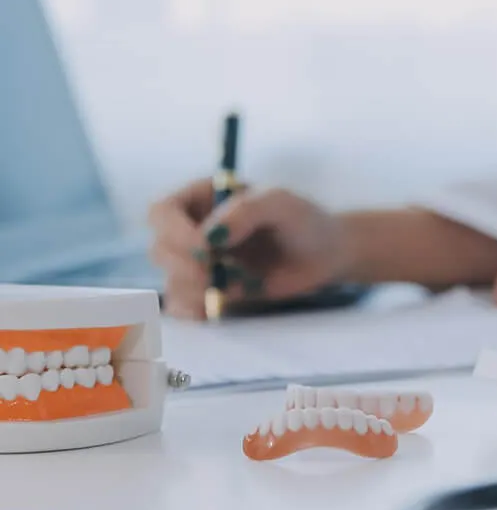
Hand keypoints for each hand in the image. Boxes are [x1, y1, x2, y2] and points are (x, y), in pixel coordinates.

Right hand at [148, 179, 349, 318]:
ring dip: (194, 290)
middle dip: (185, 266)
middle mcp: (192, 230)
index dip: (174, 232)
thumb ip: (246, 209)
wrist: (324, 255)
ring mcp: (200, 264)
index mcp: (201, 198)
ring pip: (171, 280)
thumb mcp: (281, 202)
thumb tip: (210, 236)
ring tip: (236, 286)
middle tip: (216, 276)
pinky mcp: (211, 292)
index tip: (205, 249)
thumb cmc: (303, 219)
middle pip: (160, 249)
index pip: (162, 212)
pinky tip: (213, 310)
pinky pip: (185, 306)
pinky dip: (194, 311)